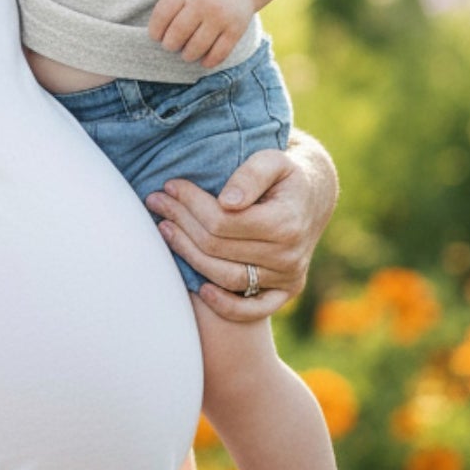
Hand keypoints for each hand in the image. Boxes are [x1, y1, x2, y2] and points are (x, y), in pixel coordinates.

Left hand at [145, 132, 337, 322]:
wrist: (312, 197)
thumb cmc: (284, 174)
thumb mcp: (272, 159)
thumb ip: (250, 175)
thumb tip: (227, 202)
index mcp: (286, 223)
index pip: (223, 221)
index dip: (191, 203)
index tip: (170, 186)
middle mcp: (289, 256)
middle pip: (217, 247)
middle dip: (181, 222)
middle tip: (156, 202)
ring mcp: (287, 278)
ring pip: (225, 276)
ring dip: (188, 255)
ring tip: (165, 230)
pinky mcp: (284, 292)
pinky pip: (252, 310)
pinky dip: (225, 306)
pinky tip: (200, 290)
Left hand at [147, 0, 254, 68]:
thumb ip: (171, 4)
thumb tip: (156, 34)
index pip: (162, 15)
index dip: (155, 31)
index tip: (156, 37)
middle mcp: (203, 3)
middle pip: (178, 33)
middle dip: (170, 45)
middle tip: (171, 46)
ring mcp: (220, 17)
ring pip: (197, 46)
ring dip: (188, 55)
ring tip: (186, 54)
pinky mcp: (236, 30)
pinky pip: (219, 53)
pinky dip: (209, 61)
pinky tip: (203, 60)